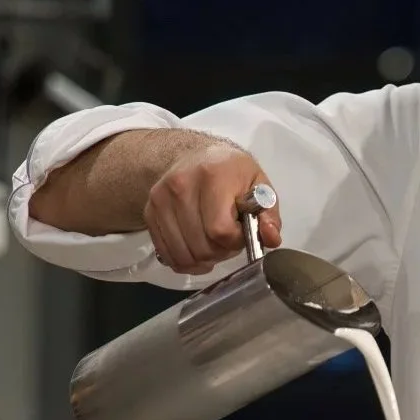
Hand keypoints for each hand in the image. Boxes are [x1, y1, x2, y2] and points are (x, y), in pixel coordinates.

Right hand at [144, 141, 282, 275]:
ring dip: (203, 259)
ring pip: (184, 254)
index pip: (220, 230)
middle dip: (220, 252)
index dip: (235, 241)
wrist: (195, 157)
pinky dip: (184, 262)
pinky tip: (196, 251)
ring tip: (213, 243)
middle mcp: (181, 185)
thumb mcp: (260, 186)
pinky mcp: (149, 211)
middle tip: (228, 239)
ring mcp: (161, 199)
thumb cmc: (232, 174)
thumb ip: (269, 215)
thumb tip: (271, 238)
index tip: (241, 231)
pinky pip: (167, 254)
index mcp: (213, 175)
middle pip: (201, 246)